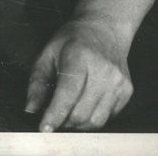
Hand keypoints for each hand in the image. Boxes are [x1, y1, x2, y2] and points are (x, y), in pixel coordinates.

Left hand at [25, 16, 133, 131]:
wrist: (104, 28)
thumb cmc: (72, 39)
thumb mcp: (48, 52)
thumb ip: (38, 81)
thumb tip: (30, 109)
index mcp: (80, 57)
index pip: (67, 94)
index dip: (54, 115)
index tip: (44, 128)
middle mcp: (103, 70)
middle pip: (81, 113)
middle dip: (63, 122)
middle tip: (53, 119)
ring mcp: (118, 82)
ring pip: (95, 121)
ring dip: (78, 125)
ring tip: (68, 114)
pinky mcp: (127, 92)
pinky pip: (108, 118)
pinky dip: (92, 119)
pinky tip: (84, 106)